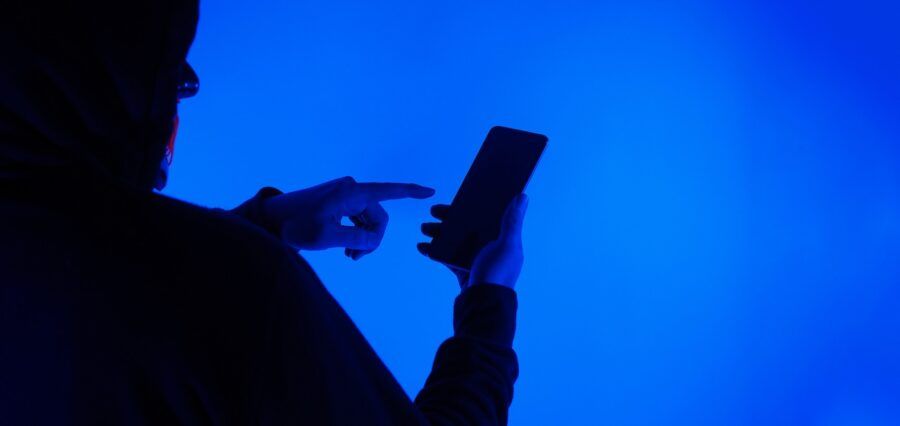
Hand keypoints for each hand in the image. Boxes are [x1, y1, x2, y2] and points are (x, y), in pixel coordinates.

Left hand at [263, 176, 434, 258]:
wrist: (269, 220)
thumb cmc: (295, 226)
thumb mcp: (328, 237)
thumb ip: (357, 240)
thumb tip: (373, 241)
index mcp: (352, 192)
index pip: (390, 191)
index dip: (412, 193)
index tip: (430, 192)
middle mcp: (350, 188)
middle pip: (377, 217)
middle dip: (372, 239)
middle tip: (353, 260)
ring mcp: (342, 193)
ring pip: (367, 220)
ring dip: (362, 239)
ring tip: (347, 256)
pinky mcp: (335, 201)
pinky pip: (356, 218)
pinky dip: (354, 233)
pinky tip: (343, 248)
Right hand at [417, 194, 528, 289]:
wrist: (482, 304)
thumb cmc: (497, 274)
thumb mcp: (507, 245)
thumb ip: (512, 222)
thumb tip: (523, 196)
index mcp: (503, 240)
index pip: (487, 216)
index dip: (473, 205)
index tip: (457, 198)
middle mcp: (490, 248)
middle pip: (467, 227)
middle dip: (449, 218)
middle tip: (433, 211)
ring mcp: (476, 260)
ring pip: (455, 240)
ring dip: (439, 233)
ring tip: (424, 228)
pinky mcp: (463, 271)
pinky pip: (447, 257)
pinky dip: (435, 251)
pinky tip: (422, 246)